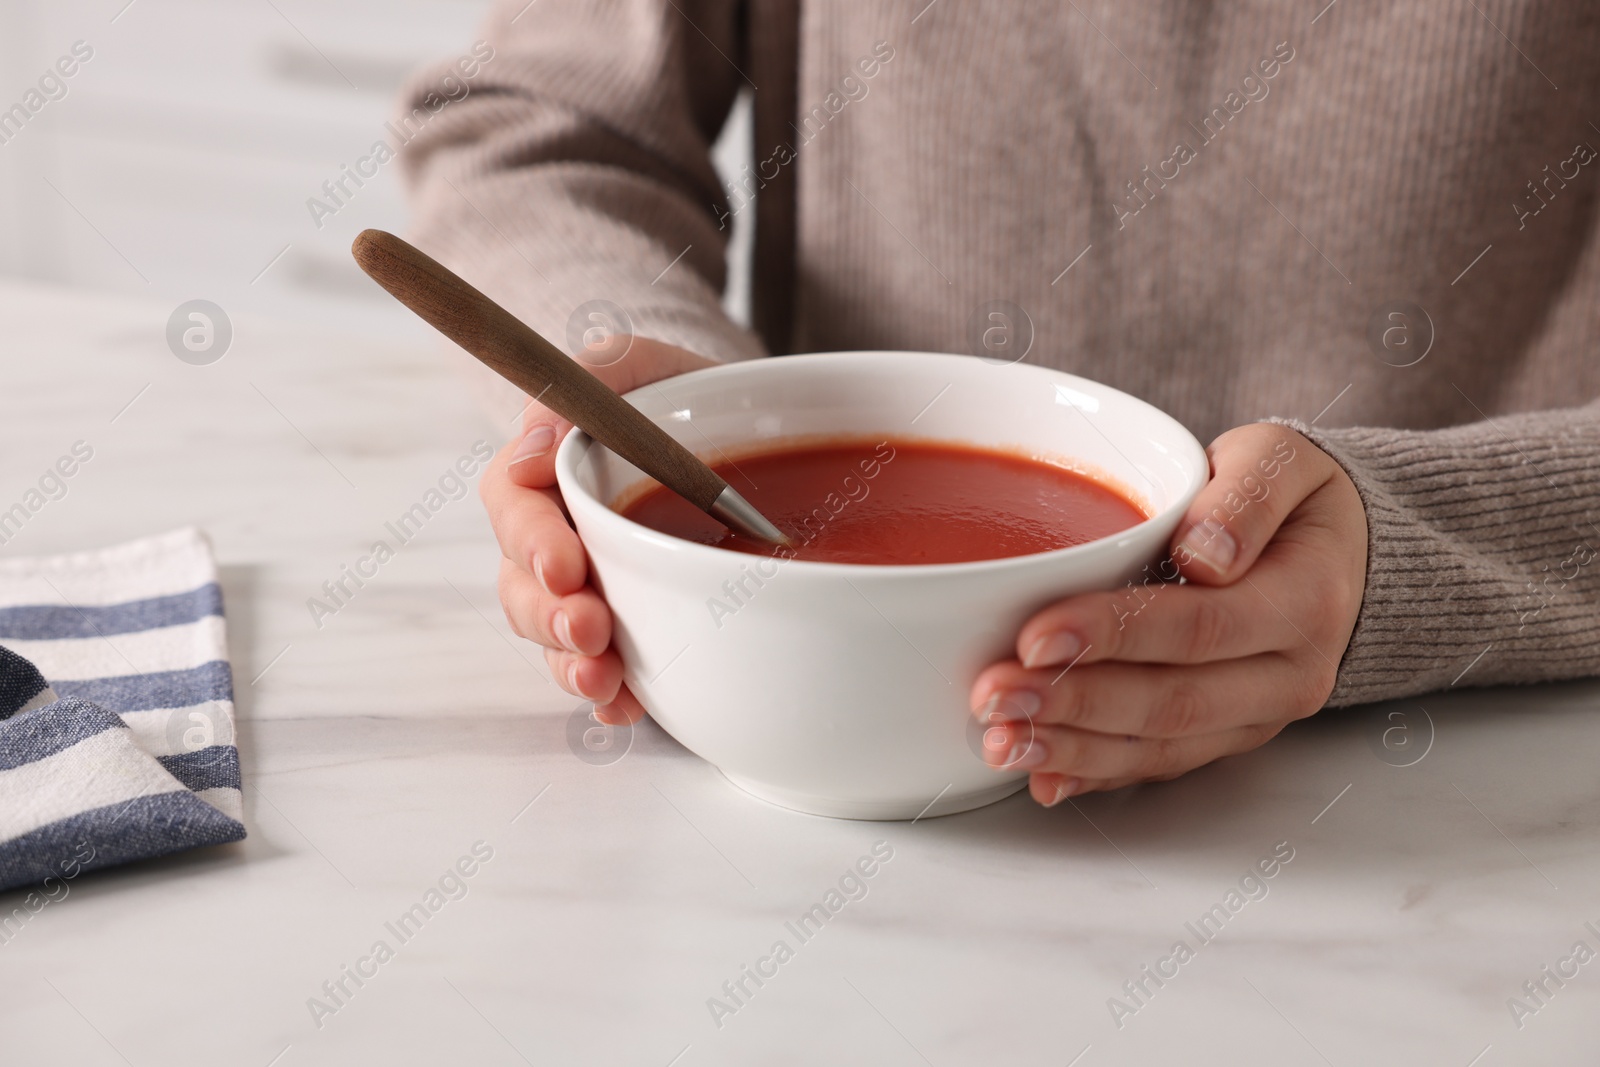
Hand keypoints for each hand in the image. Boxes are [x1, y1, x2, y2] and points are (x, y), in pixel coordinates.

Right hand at [480, 335, 715, 723]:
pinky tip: (627, 709)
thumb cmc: (677, 397)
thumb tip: (531, 448)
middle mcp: (555, 537)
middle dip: (550, 616)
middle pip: (522, 585)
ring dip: (570, 664)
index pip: (513, 506)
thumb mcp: (645, 362)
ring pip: (554, 636)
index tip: (566, 564)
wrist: (739, 433)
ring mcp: (587, 588)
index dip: (530, 541)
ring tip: (603, 682)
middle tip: (590, 630)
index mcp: (546, 473)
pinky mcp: (626, 628)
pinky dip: (611, 697)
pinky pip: (603, 671)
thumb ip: (595, 375)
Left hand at [968, 423, 1367, 804]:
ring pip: (1160, 745)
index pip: (1198, 626)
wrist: (1338, 551)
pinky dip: (1096, 773)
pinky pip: (1160, 763)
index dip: (1113, 635)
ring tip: (999, 739)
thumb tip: (1204, 555)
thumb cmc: (1293, 497)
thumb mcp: (1281, 460)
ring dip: (1072, 748)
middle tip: (994, 694)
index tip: (1035, 635)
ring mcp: (1257, 715)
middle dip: (1074, 703)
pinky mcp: (1227, 735)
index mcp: (1304, 601)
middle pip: (1171, 700)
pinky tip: (1039, 777)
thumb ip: (1245, 495)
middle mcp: (1288, 673)